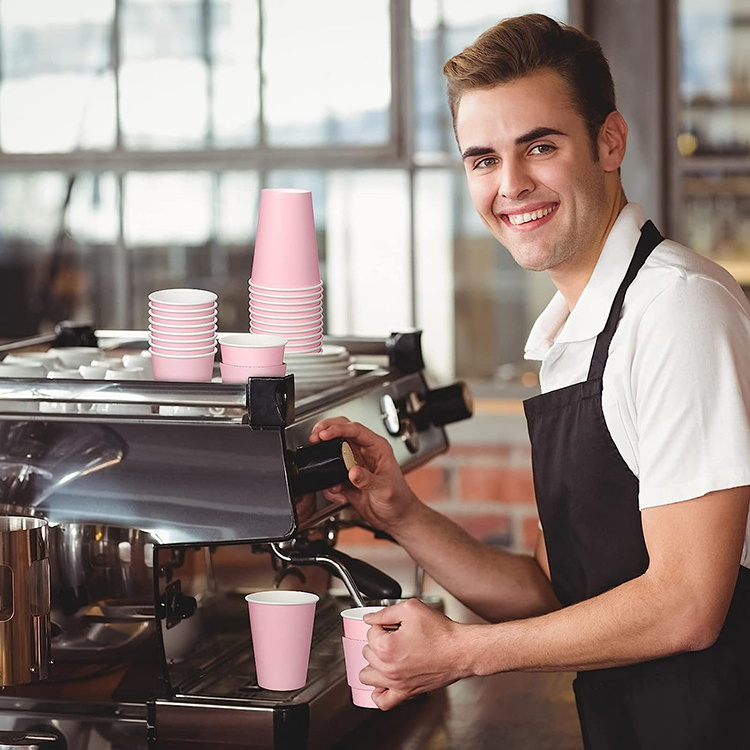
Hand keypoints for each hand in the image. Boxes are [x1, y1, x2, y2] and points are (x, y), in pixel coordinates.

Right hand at [309, 417, 419, 532]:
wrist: (396, 518)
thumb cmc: (399, 500)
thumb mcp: (385, 489)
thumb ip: (367, 480)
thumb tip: (352, 471)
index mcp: (377, 448)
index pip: (355, 430)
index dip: (338, 429)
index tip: (324, 434)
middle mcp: (364, 453)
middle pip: (341, 432)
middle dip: (326, 432)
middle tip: (315, 437)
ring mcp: (354, 465)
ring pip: (333, 452)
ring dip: (324, 459)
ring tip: (320, 467)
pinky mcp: (346, 479)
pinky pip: (331, 475)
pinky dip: (329, 484)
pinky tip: (338, 494)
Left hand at [359, 599, 471, 709]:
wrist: (460, 650)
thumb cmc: (441, 633)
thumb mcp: (411, 609)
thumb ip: (385, 612)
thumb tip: (370, 618)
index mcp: (386, 647)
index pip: (370, 632)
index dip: (382, 624)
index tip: (393, 624)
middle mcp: (388, 668)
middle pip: (367, 652)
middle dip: (378, 641)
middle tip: (394, 636)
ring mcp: (396, 683)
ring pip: (367, 676)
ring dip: (373, 664)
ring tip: (385, 655)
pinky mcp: (406, 693)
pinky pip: (383, 700)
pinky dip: (378, 692)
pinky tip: (383, 680)